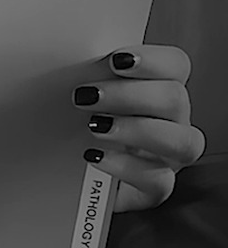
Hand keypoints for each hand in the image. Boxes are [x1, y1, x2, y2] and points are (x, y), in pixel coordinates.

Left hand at [74, 45, 204, 212]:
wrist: (65, 178)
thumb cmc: (76, 129)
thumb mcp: (84, 98)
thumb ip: (91, 78)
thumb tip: (74, 57)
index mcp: (159, 90)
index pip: (176, 65)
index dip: (152, 60)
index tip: (116, 60)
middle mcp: (172, 122)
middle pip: (176, 99)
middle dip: (130, 94)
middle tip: (89, 96)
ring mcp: (169, 158)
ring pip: (182, 141)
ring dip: (137, 130)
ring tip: (95, 127)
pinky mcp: (156, 190)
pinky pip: (158, 181)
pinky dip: (126, 168)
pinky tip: (95, 157)